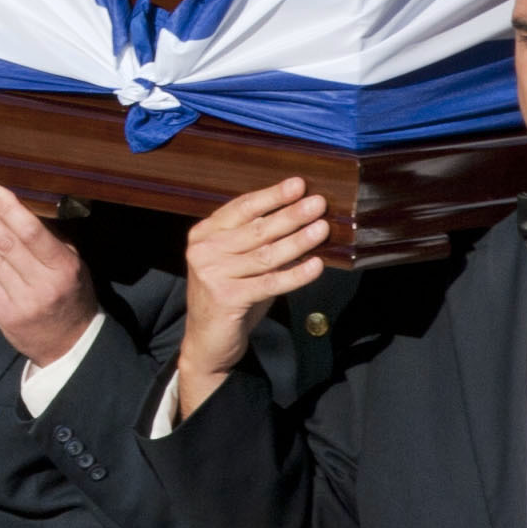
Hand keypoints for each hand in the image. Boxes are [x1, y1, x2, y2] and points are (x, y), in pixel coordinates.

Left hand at [0, 183, 95, 366]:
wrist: (70, 345)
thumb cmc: (72, 295)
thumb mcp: (74, 264)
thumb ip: (49, 240)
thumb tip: (17, 208)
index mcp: (64, 268)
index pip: (32, 234)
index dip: (9, 210)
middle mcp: (42, 285)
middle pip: (5, 244)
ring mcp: (20, 301)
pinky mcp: (2, 313)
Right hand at [176, 178, 327, 422]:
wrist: (207, 342)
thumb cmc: (229, 296)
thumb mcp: (238, 263)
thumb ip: (257, 242)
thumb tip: (301, 219)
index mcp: (203, 234)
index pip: (242, 208)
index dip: (272, 196)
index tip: (298, 185)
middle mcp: (203, 250)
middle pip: (256, 229)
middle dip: (291, 214)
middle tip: (318, 203)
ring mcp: (211, 274)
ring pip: (266, 254)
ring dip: (298, 240)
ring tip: (323, 228)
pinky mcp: (225, 297)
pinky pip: (269, 282)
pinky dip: (296, 274)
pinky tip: (316, 265)